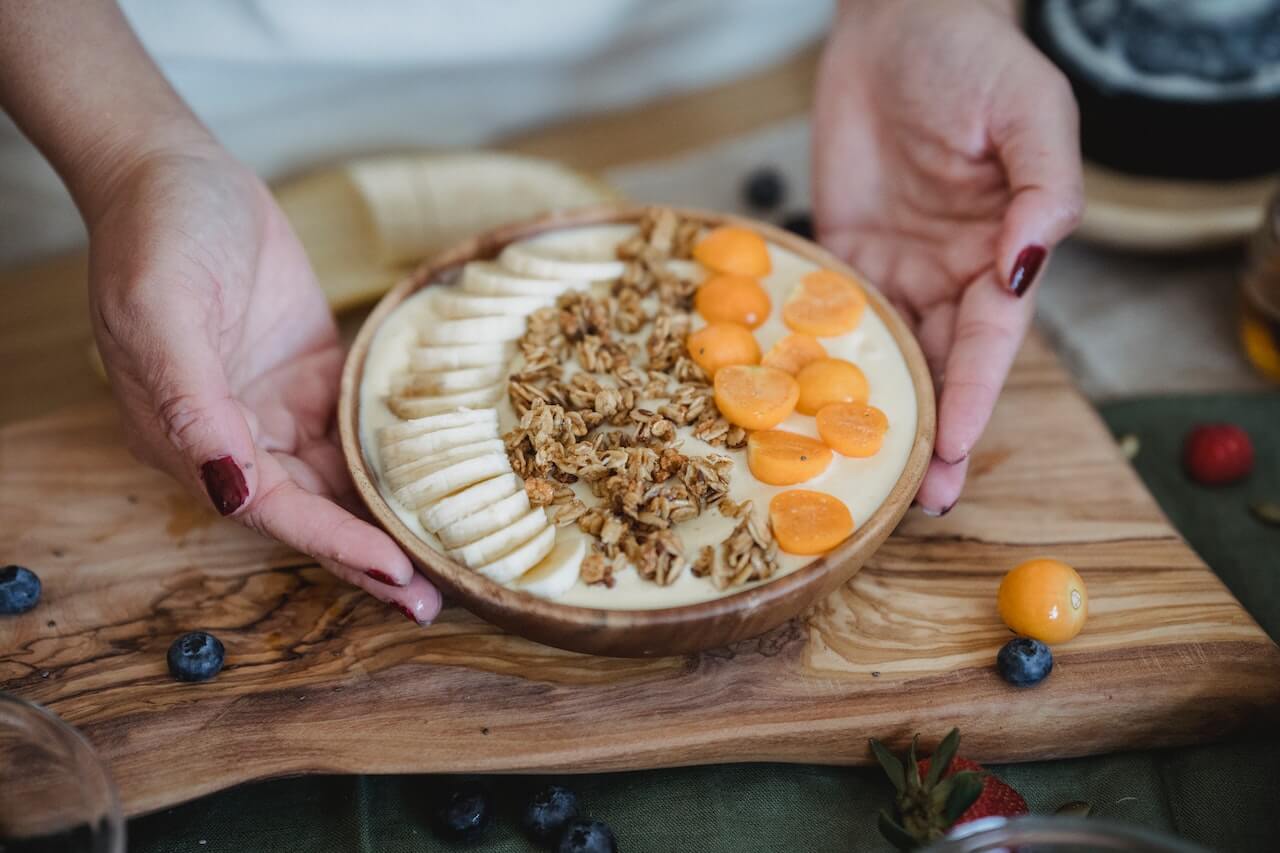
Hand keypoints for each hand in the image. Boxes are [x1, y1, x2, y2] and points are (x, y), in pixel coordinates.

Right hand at [86, 145, 440, 623]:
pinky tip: (441, 481)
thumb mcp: (162, 314)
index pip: (273, 511)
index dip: (333, 544)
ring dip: (387, 518)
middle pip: (313, 513)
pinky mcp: (314, 377)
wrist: (178, 170)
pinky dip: (394, 457)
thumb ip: (192, 404)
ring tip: (449, 558)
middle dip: (369, 557)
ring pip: (340, 480)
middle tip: (432, 603)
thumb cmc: (159, 235)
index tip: (395, 573)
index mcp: (189, 438)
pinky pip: (358, 429)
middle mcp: (236, 437)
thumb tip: (227, 491)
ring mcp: (277, 408)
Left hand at [813, 0, 1083, 513]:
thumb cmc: (975, 61)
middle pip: (940, 369)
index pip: (990, 343)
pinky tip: (793, 404)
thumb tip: (1025, 266)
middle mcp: (947, 276)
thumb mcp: (1030, 114)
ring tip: (854, 470)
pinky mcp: (837, 254)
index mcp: (1001, 255)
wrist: (897, 25)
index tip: (956, 450)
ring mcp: (890, 269)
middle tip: (914, 499)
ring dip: (872, 413)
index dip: (975, 398)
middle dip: (930, 433)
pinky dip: (811, 357)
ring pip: (883, 355)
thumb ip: (1043, 189)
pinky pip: (824, 312)